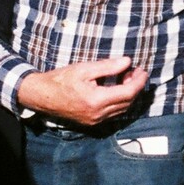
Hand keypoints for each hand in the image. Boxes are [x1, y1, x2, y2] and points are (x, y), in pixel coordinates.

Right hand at [16, 57, 148, 124]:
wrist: (40, 95)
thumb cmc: (60, 80)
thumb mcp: (84, 69)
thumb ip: (108, 66)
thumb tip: (128, 62)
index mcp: (96, 100)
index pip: (128, 93)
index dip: (139, 82)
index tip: (143, 70)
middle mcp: (97, 114)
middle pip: (128, 102)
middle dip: (136, 87)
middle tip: (136, 72)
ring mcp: (94, 120)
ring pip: (122, 109)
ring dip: (129, 95)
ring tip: (127, 78)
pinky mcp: (91, 122)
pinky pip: (113, 113)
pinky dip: (120, 101)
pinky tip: (117, 89)